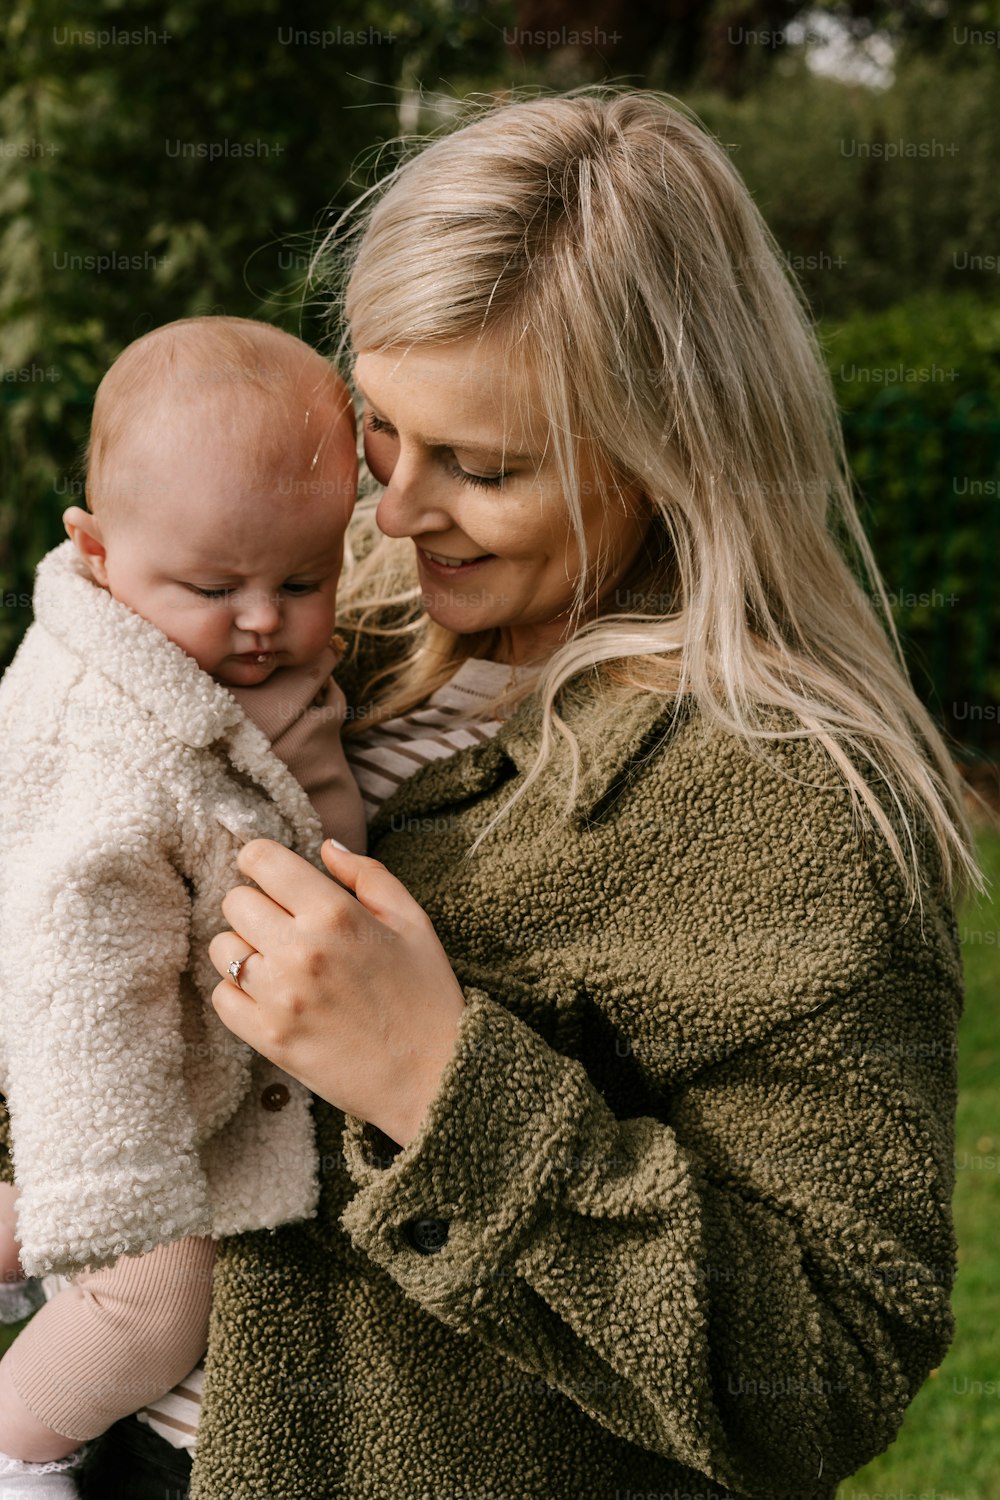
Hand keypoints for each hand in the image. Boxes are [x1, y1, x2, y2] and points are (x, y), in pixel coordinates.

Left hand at [208, 840, 466, 1147]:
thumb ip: (367, 875)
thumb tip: (325, 846)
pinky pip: (221, 997)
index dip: (261, 860)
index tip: (272, 873)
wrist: (433, 1078)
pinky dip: (239, 991)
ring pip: (222, 948)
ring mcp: (278, 997)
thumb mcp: (413, 921)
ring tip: (278, 961)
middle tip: (286, 924)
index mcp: (334, 913)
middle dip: (258, 905)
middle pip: (235, 902)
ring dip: (245, 948)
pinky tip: (272, 994)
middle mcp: (299, 950)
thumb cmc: (427, 995)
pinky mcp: (268, 1038)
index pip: (261, 860)